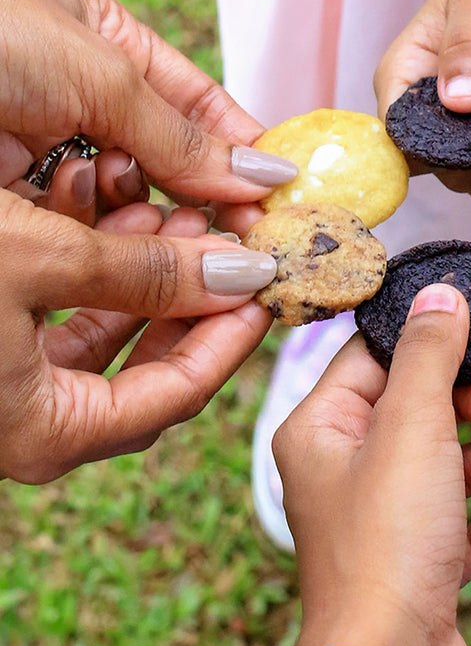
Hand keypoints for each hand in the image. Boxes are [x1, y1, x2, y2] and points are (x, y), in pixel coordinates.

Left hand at [0, 0, 297, 231]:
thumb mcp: (96, 71)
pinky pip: (81, 231)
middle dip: (203, 196)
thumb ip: (183, 134)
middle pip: (169, 161)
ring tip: (182, 239)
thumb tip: (267, 176)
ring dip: (157, 222)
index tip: (278, 195)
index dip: (240, 147)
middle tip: (241, 235)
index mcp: (106, 45)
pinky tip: (127, 246)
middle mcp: (81, 101)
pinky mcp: (16, 207)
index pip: (198, 104)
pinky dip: (108, 242)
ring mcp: (46, 155)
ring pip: (129, 204)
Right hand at [0, 192, 275, 482]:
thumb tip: (242, 272)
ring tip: (187, 212)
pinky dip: (98, 266)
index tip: (269, 279)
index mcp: (46, 434)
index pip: (180, 393)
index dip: (233, 334)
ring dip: (151, 269)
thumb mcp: (38, 261)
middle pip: (152, 367)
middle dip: (197, 294)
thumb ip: (147, 273)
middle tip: (234, 243)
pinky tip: (123, 211)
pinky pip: (62, 312)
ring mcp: (6, 389)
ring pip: (109, 330)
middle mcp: (28, 425)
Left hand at [268, 285, 470, 645]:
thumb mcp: (414, 427)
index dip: (425, 339)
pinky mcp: (411, 565)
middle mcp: (341, 473)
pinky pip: (454, 523)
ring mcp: (376, 521)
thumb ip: (430, 353)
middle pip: (412, 408)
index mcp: (319, 431)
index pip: (370, 355)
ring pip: (439, 464)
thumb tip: (439, 293)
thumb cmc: (387, 550)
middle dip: (464, 404)